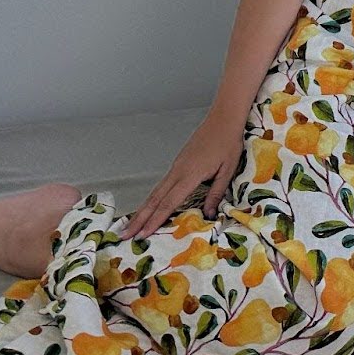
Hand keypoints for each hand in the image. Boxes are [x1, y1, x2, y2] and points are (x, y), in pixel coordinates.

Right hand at [120, 111, 244, 240]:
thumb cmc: (228, 144)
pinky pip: (161, 185)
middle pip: (155, 199)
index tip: (143, 235)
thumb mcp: (227, 170)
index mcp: (190, 175)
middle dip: (140, 218)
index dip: (155, 220)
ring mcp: (176, 167)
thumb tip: (208, 215)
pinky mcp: (177, 164)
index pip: (169, 202)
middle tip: (125, 235)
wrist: (222, 119)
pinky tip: (149, 207)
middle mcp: (177, 171)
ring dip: (143, 209)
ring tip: (131, 225)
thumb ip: (216, 193)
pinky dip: (152, 199)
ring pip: (156, 192)